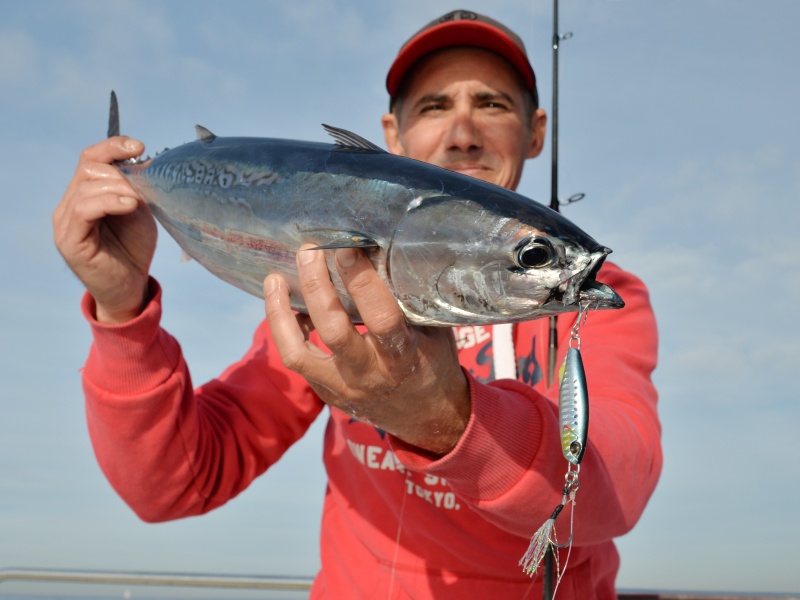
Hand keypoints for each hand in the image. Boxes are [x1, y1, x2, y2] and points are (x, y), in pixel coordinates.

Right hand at [53, 137, 156, 322]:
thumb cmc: (134, 249)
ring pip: (86, 186)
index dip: (113, 147)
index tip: (139, 147)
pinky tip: (129, 206)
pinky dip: (108, 202)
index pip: (91, 158)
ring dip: (118, 188)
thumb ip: (134, 188)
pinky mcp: (69, 240)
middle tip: (143, 189)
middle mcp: (70, 204)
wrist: (131, 287)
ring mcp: (66, 222)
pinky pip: (83, 209)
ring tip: (138, 202)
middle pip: (89, 168)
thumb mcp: (139, 211)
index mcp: (85, 193)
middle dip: (120, 173)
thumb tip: (140, 163)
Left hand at [264, 245, 470, 455]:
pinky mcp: (326, 392)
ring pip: (298, 353)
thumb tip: (383, 253)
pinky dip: (287, 329)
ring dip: (280, 313)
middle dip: (316, 286)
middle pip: (333, 330)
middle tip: (309, 251)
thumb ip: (409, 302)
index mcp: (402, 357)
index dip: (362, 281)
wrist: (427, 417)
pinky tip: (285, 303)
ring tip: (274, 279)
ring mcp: (342, 386)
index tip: (346, 247)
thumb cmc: (433, 363)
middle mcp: (368, 374)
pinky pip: (298, 359)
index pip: (380, 317)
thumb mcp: (434, 332)